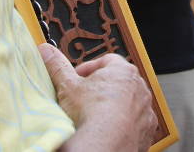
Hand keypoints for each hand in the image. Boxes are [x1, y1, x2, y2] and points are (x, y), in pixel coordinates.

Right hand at [40, 45, 156, 151]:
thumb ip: (57, 65)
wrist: (105, 144)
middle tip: (85, 97)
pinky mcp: (147, 129)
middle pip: (119, 81)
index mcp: (123, 70)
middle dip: (102, 87)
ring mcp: (145, 108)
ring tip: (95, 116)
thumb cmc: (91, 113)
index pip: (106, 60)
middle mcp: (139, 87)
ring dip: (115, 106)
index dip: (89, 68)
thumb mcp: (68, 86)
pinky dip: (124, 124)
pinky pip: (136, 122)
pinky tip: (109, 129)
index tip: (78, 77)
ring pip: (129, 102)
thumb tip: (46, 51)